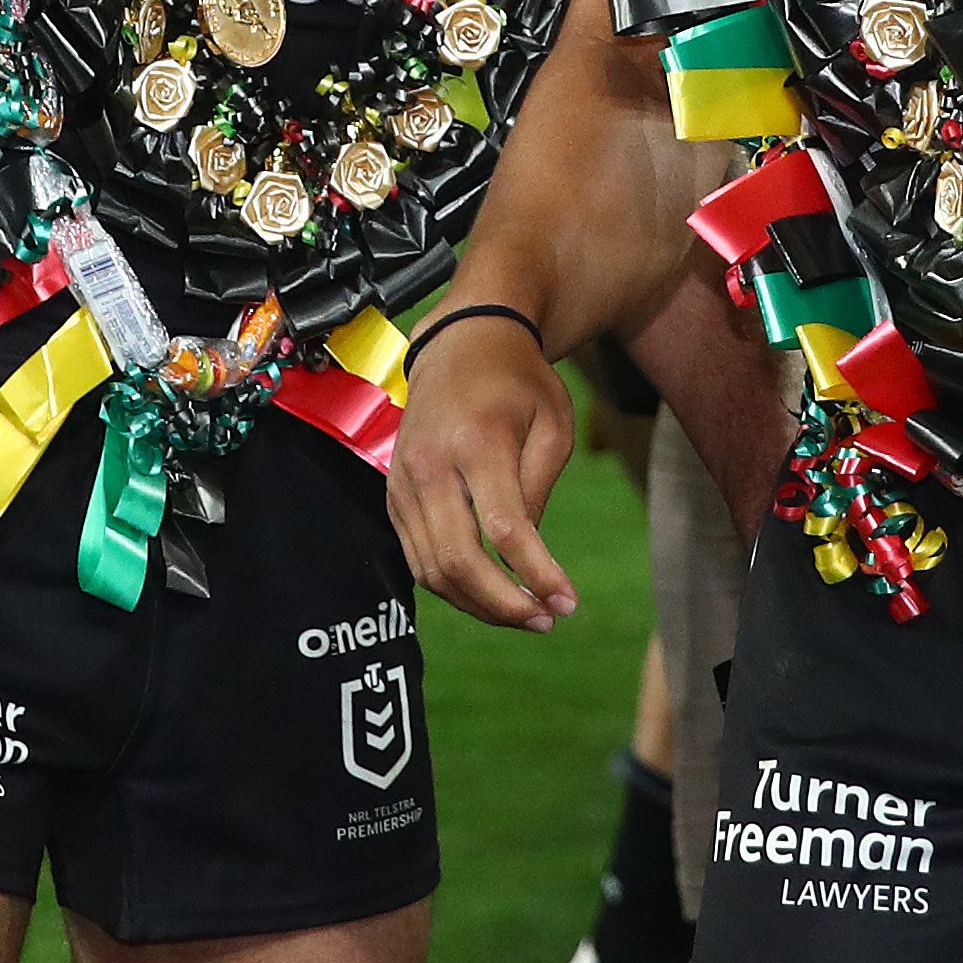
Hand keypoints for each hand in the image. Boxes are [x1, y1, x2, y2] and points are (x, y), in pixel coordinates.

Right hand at [388, 317, 579, 630]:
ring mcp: (404, 482)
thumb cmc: (518, 382)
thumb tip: (527, 559)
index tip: (568, 603)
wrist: (460, 343)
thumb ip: (540, 489)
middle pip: (458, 559)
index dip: (536, 574)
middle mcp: (431, 465)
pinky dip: (452, 587)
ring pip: (432, 569)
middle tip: (547, 618)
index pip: (503, 528)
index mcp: (477, 441)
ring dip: (479, 604)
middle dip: (504, 604)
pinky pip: (417, 558)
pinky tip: (488, 593)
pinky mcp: (393, 495)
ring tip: (525, 613)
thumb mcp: (553, 424)